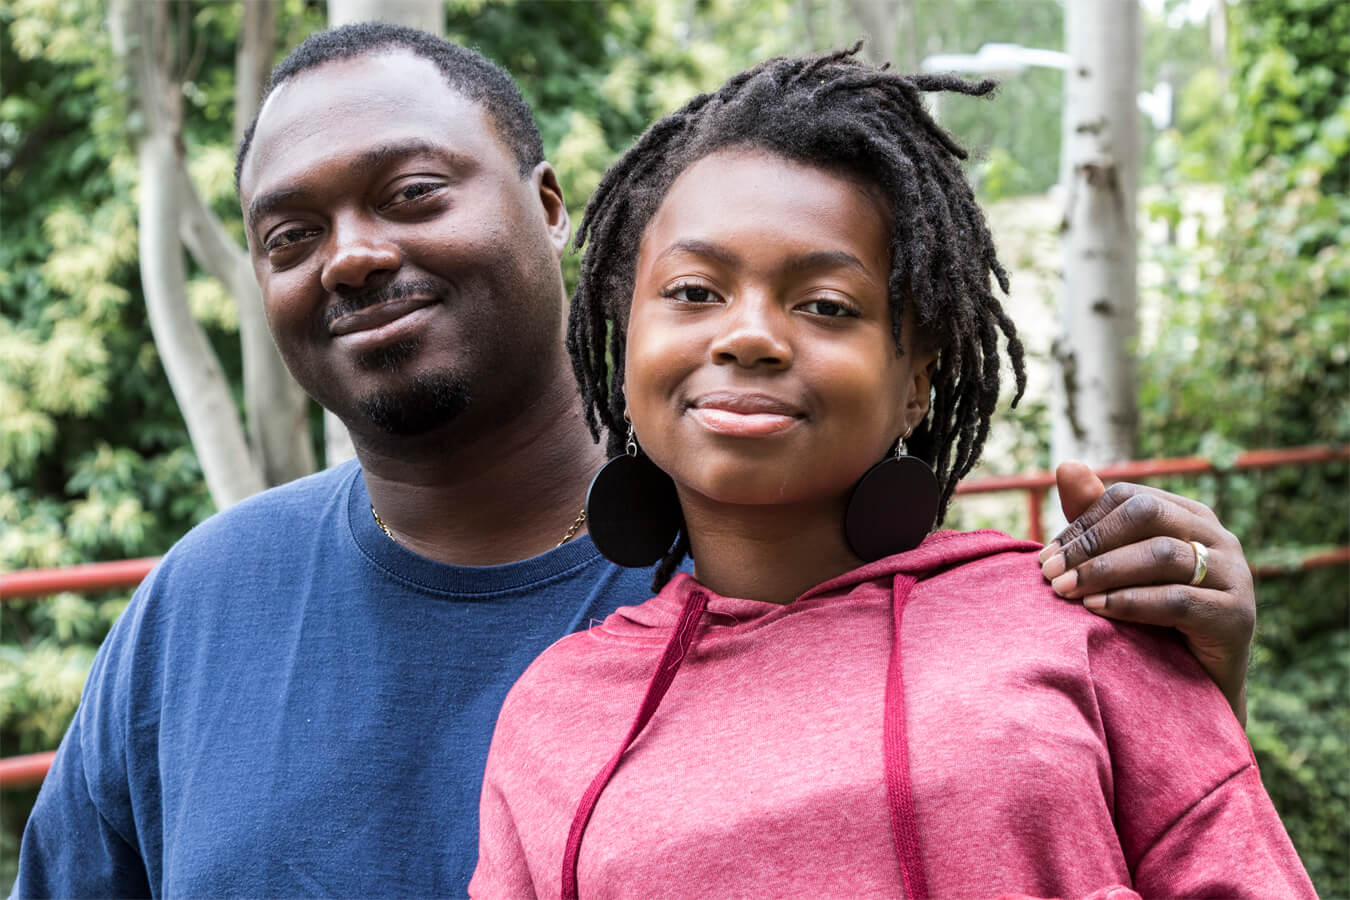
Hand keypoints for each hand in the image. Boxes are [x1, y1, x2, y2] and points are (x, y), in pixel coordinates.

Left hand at [1038, 461, 1255, 725]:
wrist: (1195, 690)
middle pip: (1147, 516)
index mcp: (1189, 515)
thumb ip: (1095, 521)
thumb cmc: (1151, 620)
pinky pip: (1179, 600)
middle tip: (1048, 572)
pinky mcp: (1237, 616)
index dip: (1082, 523)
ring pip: (1163, 555)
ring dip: (1104, 571)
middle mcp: (1218, 537)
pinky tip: (1095, 609)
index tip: (1045, 556)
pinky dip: (1131, 602)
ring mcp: (1235, 575)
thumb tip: (1065, 465)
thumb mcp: (1121, 568)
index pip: (1128, 498)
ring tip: (1063, 591)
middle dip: (1091, 543)